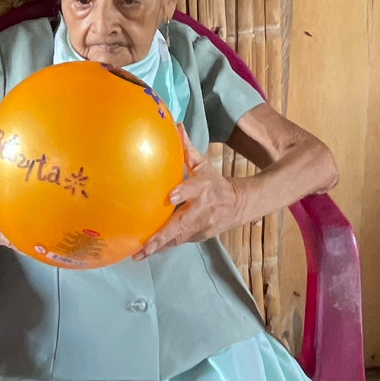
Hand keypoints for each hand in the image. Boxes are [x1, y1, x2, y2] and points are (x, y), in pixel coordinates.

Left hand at [134, 130, 241, 257]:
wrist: (240, 205)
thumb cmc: (215, 183)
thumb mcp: (203, 165)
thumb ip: (187, 149)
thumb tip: (176, 125)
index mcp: (204, 187)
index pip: (194, 188)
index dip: (184, 192)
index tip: (171, 197)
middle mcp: (203, 209)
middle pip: (182, 223)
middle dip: (162, 236)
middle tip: (144, 245)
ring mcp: (202, 226)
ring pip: (178, 238)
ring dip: (159, 247)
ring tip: (138, 255)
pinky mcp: (200, 237)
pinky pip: (179, 242)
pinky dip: (163, 248)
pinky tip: (145, 253)